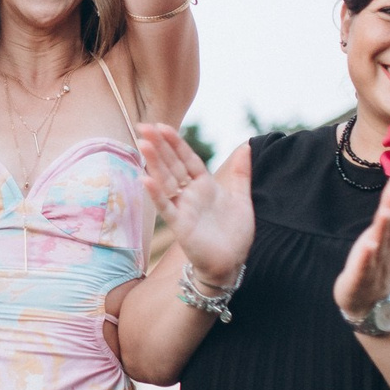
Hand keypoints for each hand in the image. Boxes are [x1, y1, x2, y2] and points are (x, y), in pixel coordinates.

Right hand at [137, 125, 253, 288]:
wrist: (232, 263)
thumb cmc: (234, 234)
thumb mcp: (242, 199)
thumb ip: (241, 173)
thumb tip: (246, 146)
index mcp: (204, 185)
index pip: (186, 158)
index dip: (175, 142)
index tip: (162, 126)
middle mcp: (190, 194)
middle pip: (172, 165)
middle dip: (159, 146)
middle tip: (143, 126)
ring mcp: (183, 208)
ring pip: (166, 181)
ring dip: (154, 163)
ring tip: (143, 144)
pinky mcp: (180, 225)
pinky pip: (166, 207)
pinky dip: (156, 194)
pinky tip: (145, 179)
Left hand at [333, 169, 389, 319]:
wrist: (369, 303)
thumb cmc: (374, 264)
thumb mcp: (382, 236)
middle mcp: (385, 249)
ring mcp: (375, 264)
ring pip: (380, 243)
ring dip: (384, 228)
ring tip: (387, 211)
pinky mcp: (361, 278)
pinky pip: (365, 266)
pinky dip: (368, 256)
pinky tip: (369, 245)